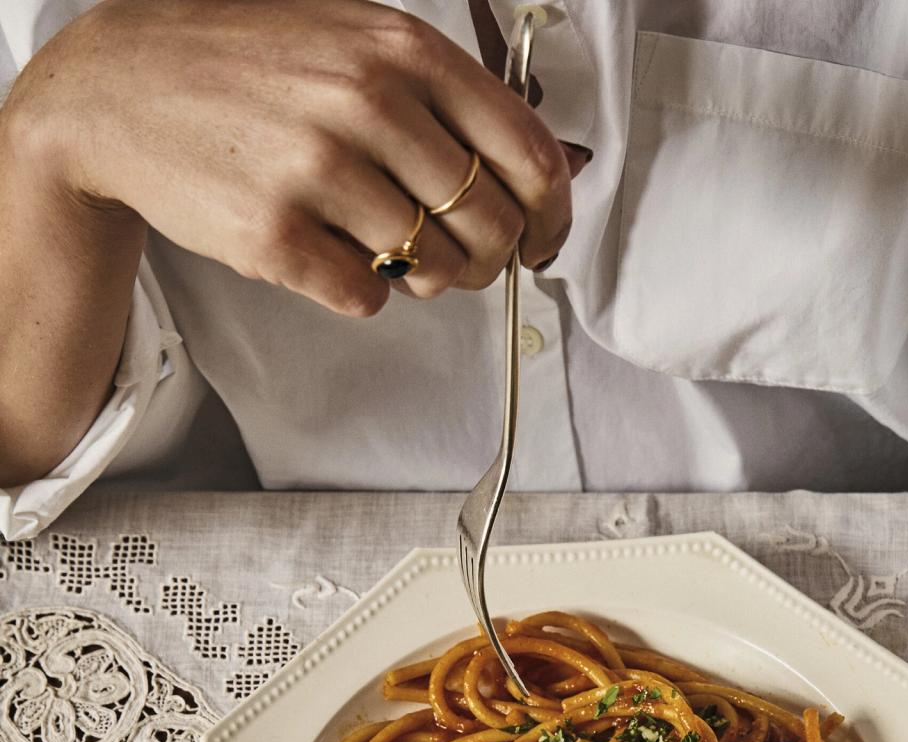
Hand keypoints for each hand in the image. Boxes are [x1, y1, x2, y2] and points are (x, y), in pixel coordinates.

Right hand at [8, 0, 573, 317]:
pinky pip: (367, 299)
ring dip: (424, 275)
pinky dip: (359, 289)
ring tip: (381, 243)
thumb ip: (447, 98)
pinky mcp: (276, 236)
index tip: (545, 239)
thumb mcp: (355, 43)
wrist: (118, 91)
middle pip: (489, 224)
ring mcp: (317, 171)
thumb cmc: (251, 71)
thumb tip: (556, 166)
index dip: (553, 213)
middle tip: (460, 257)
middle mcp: (365, 102)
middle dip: (487, 257)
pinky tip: (324, 248)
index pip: (528, 151)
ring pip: (434, 269)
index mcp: (400, 50)